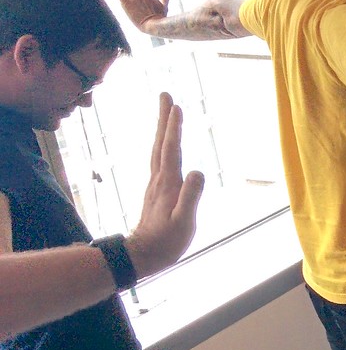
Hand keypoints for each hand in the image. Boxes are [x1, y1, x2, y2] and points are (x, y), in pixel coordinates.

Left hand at [124, 94, 204, 277]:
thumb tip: (197, 171)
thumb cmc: (167, 242)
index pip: (171, 150)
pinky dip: (163, 144)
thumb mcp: (184, 222)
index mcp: (167, 183)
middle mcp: (159, 179)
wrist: (144, 255)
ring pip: (158, 149)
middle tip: (166, 94)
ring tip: (167, 111)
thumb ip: (191, 197)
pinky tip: (166, 143)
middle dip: (164, 118)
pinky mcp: (156, 190)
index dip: (174, 129)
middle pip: (161, 143)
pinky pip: (159, 159)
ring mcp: (156, 183)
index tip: (177, 107)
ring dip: (162, 128)